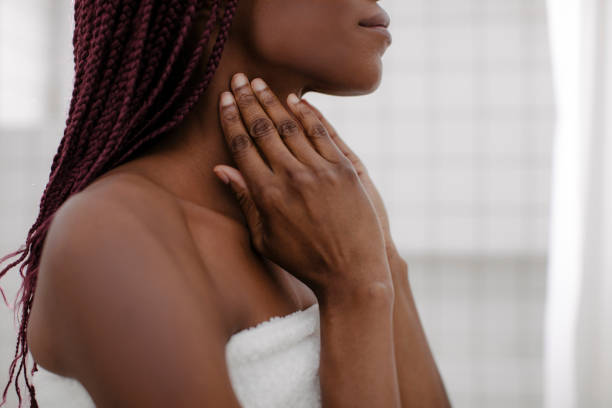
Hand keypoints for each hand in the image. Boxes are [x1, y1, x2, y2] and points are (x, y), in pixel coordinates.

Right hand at [213, 73, 391, 298]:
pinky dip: (307, 114)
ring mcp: (319, 171)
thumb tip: (221, 169)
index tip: (224, 100)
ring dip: (272, 101)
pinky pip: (322, 133)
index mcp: (266, 195)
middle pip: (262, 130)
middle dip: (247, 101)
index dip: (231, 120)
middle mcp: (290, 178)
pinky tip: (295, 100)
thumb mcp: (265, 238)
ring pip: (290, 126)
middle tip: (238, 79)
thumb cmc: (304, 260)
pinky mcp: (344, 169)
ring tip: (259, 83)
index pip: (242, 146)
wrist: (352, 272)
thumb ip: (244, 200)